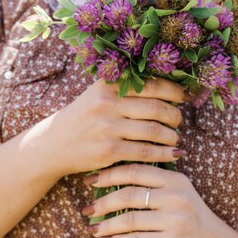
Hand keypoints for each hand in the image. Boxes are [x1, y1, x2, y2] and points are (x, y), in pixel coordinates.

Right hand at [44, 77, 191, 176]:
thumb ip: (124, 88)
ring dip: (171, 135)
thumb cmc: (82, 118)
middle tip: (179, 120)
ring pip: (153, 130)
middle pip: (156, 107)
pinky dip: (163, 154)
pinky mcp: (109, 150)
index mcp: (107, 85)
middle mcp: (107, 103)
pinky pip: (145, 151)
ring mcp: (108, 128)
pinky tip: (172, 154)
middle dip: (174, 115)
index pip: (150, 84)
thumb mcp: (97, 95)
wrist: (54, 144)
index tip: (183, 96)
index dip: (173, 90)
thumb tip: (167, 87)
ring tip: (175, 137)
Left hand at [81, 163, 229, 237]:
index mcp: (175, 179)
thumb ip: (154, 183)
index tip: (90, 181)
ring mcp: (175, 219)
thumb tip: (112, 177)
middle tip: (87, 209)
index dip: (108, 174)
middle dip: (103, 202)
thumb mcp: (179, 193)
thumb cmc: (191, 218)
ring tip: (93, 228)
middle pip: (128, 194)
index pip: (134, 171)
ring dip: (106, 225)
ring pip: (129, 219)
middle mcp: (175, 196)